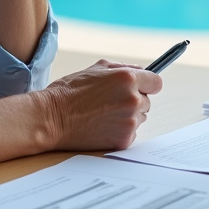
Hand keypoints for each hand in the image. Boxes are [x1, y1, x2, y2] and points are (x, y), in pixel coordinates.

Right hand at [38, 60, 163, 151]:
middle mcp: (133, 99)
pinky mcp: (124, 139)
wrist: (51, 118)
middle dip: (134, 101)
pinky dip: (120, 131)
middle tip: (110, 103)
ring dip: (128, 116)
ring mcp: (130, 121)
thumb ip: (123, 68)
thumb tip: (141, 71)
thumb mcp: (96, 69)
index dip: (148, 85)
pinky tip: (102, 126)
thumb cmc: (70, 92)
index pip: (156, 82)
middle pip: (147, 101)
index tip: (143, 88)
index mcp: (127, 78)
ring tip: (103, 114)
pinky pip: (131, 133)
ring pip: (140, 117)